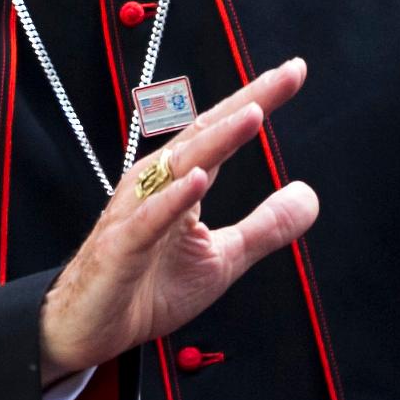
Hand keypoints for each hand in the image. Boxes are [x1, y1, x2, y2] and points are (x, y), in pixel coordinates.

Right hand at [38, 58, 317, 383]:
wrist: (89, 329)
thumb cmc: (149, 287)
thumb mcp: (223, 258)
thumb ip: (265, 226)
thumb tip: (310, 194)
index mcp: (179, 180)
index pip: (223, 134)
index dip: (258, 100)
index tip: (295, 70)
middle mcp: (156, 183)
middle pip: (206, 135)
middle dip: (246, 103)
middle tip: (286, 74)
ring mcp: (136, 212)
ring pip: (179, 167)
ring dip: (217, 140)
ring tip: (253, 114)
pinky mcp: (120, 247)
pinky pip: (148, 220)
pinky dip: (172, 199)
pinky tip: (197, 180)